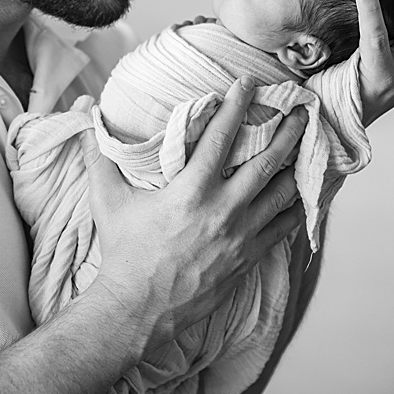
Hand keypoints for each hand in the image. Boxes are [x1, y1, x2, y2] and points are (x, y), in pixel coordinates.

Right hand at [79, 76, 306, 348]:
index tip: (250, 82)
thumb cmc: (123, 252)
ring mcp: (240, 235)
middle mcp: (223, 210)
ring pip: (282, 193)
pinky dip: (298, 207)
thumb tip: (83, 108)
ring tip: (310, 145)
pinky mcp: (249, 257)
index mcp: (191, 191)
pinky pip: (285, 228)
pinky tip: (306, 193)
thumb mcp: (107, 199)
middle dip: (288, 131)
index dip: (237, 105)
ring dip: (297, 166)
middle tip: (302, 110)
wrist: (135, 311)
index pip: (220, 137)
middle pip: (267, 161)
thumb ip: (97, 151)